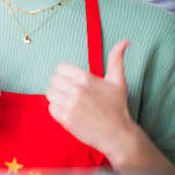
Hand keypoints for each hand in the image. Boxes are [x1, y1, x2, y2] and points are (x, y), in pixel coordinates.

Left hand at [46, 40, 135, 157]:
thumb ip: (116, 59)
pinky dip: (57, 110)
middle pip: (53, 80)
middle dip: (61, 86)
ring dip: (58, 98)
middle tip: (74, 94)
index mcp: (86, 78)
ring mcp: (69, 104)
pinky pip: (50, 108)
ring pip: (49, 93)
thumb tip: (125, 40)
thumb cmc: (117, 106)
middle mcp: (76, 90)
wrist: (117, 134)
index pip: (60, 68)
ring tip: (72, 103)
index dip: (66, 74)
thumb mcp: (117, 80)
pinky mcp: (64, 118)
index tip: (75, 82)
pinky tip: (70, 112)